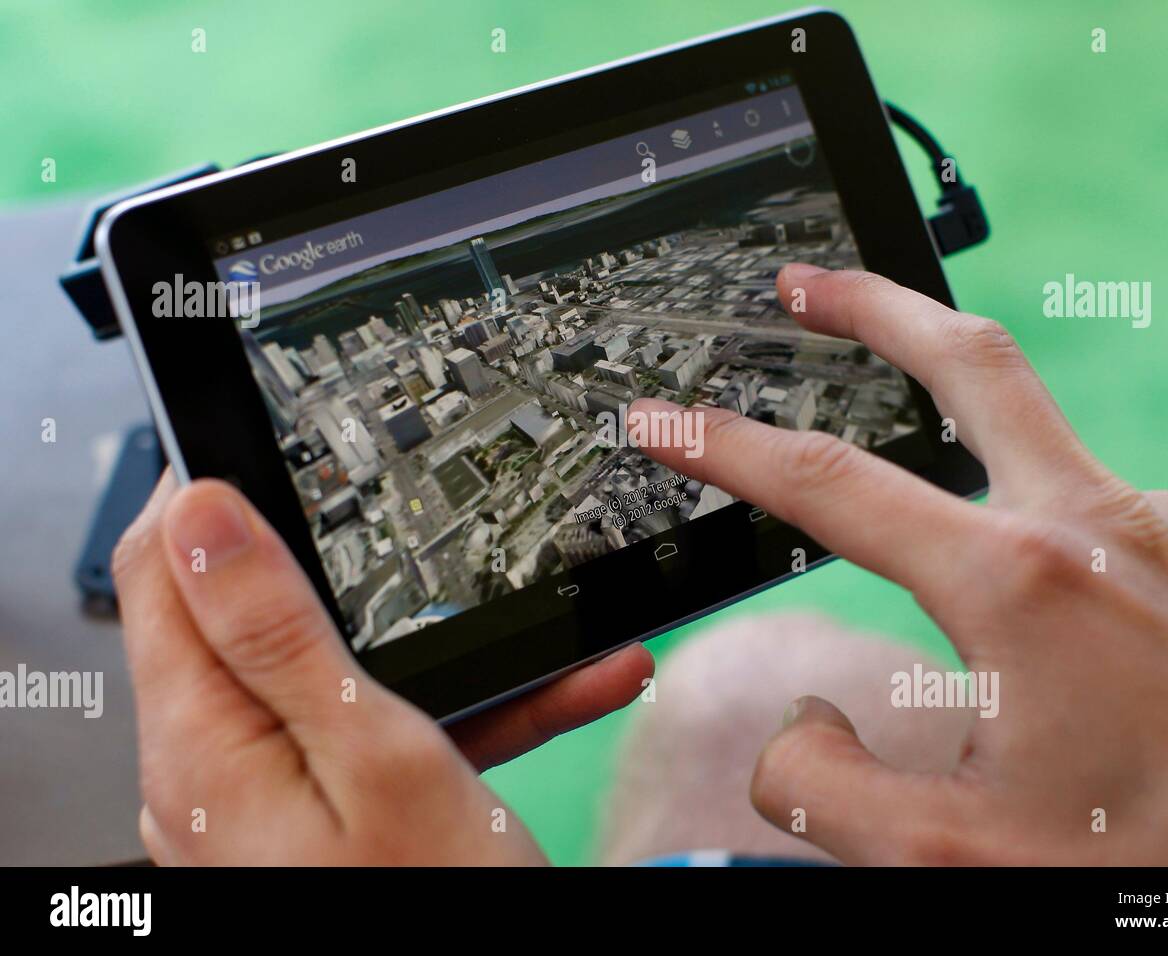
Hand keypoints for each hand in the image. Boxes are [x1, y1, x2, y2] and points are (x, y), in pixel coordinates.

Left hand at [113, 474, 651, 863]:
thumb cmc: (430, 906)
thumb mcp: (370, 755)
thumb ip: (274, 631)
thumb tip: (197, 512)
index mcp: (207, 739)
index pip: (160, 563)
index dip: (213, 487)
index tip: (279, 437)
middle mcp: (217, 765)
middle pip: (259, 614)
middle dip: (359, 567)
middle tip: (431, 524)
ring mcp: (270, 794)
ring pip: (342, 674)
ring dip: (444, 644)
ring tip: (547, 624)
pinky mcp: (321, 815)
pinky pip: (378, 734)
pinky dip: (461, 708)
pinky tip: (560, 687)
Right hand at [631, 264, 1167, 864]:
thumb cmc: (1155, 863)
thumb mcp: (952, 857)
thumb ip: (824, 788)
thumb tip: (799, 726)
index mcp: (1017, 586)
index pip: (828, 486)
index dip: (726, 447)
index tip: (666, 420)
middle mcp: (1093, 524)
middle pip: (963, 359)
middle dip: (870, 305)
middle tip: (803, 283)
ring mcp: (1160, 524)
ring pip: (1031, 424)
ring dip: (949, 401)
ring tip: (895, 414)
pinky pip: (1085, 497)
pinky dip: (1025, 501)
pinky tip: (1017, 568)